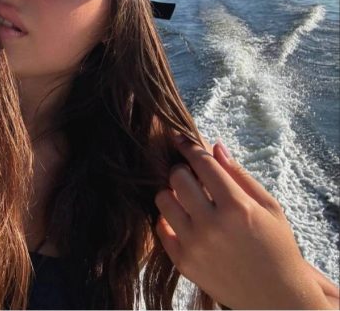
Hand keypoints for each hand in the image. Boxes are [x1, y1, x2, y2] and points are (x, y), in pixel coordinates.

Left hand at [154, 137, 329, 308]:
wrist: (275, 296)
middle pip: (177, 178)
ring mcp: (195, 245)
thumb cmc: (276, 246)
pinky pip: (160, 228)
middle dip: (181, 171)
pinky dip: (168, 220)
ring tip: (185, 199)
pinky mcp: (183, 262)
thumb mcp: (269, 207)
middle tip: (189, 175)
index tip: (181, 139)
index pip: (202, 164)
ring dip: (171, 193)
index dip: (189, 147)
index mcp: (237, 208)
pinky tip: (183, 220)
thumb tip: (214, 146)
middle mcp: (212, 226)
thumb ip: (239, 175)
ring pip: (162, 200)